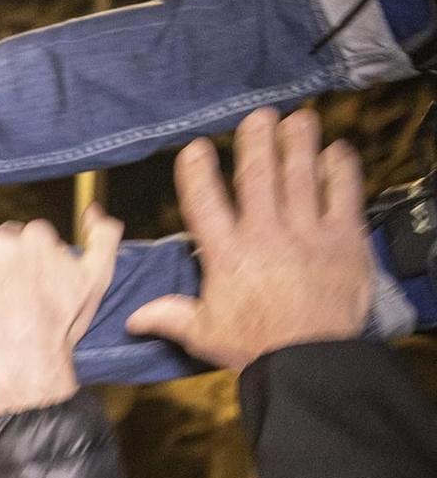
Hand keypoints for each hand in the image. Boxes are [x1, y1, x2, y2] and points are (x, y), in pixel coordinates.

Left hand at [0, 206, 123, 414]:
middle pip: (3, 234)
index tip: (33, 272)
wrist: (28, 357)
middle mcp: (6, 243)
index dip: (34, 251)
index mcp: (38, 237)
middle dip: (7, 250)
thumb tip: (92, 210)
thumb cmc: (62, 322)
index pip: (33, 231)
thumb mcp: (98, 277)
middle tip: (10, 278)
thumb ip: (104, 237)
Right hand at [128, 107, 369, 368]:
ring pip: (301, 176)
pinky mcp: (343, 239)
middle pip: (257, 176)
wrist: (308, 360)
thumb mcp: (204, 333)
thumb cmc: (254, 346)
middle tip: (258, 117)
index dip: (198, 172)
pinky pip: (343, 194)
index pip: (204, 202)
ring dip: (298, 143)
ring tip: (298, 119)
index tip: (195, 148)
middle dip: (256, 141)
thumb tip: (133, 319)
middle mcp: (264, 233)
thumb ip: (170, 316)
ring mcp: (306, 232)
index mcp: (226, 254)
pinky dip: (340, 170)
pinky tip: (337, 151)